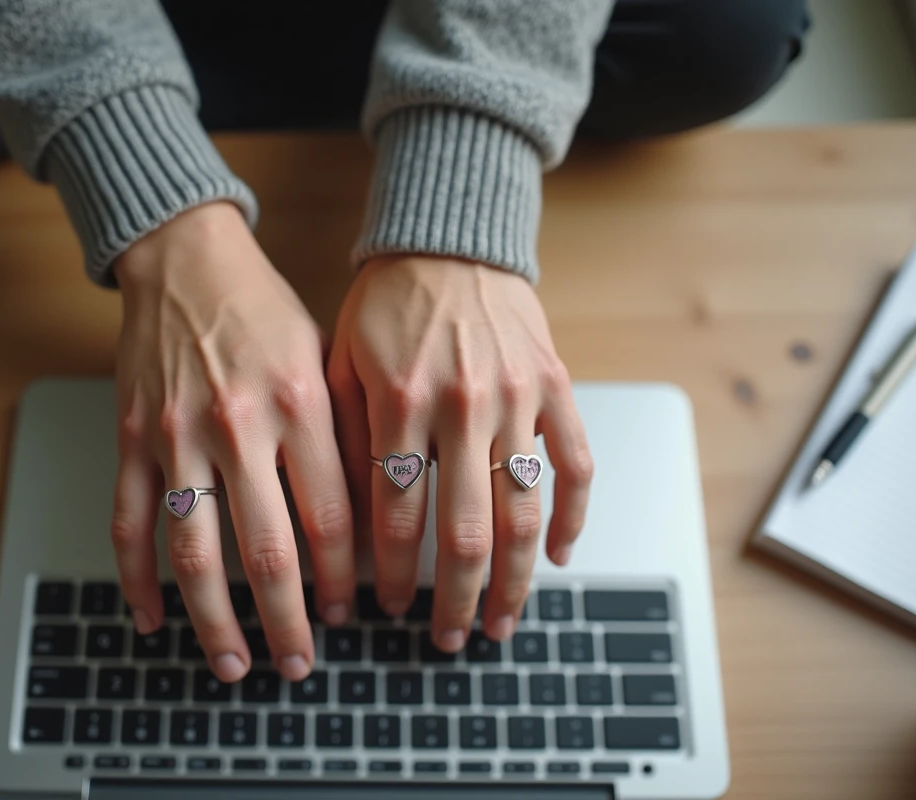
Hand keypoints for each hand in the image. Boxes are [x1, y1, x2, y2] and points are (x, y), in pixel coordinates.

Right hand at [111, 202, 353, 682]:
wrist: (185, 261)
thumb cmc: (263, 310)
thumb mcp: (322, 359)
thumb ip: (343, 436)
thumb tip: (370, 520)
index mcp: (299, 404)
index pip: (331, 518)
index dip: (344, 579)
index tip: (351, 611)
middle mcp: (238, 426)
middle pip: (268, 552)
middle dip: (288, 622)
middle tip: (301, 663)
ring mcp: (177, 436)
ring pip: (194, 553)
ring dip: (215, 621)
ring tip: (234, 664)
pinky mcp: (131, 439)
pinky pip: (130, 525)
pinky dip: (138, 580)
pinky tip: (153, 618)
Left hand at [327, 256, 592, 649]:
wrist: (447, 241)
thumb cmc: (385, 305)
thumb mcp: (340, 364)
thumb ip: (345, 441)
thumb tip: (346, 526)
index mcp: (400, 402)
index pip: (396, 516)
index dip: (391, 573)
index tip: (384, 606)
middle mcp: (463, 406)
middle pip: (467, 530)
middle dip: (457, 599)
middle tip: (449, 639)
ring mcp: (517, 399)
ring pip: (526, 511)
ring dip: (515, 579)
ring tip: (502, 623)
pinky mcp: (555, 388)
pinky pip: (575, 464)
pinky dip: (571, 517)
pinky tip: (558, 557)